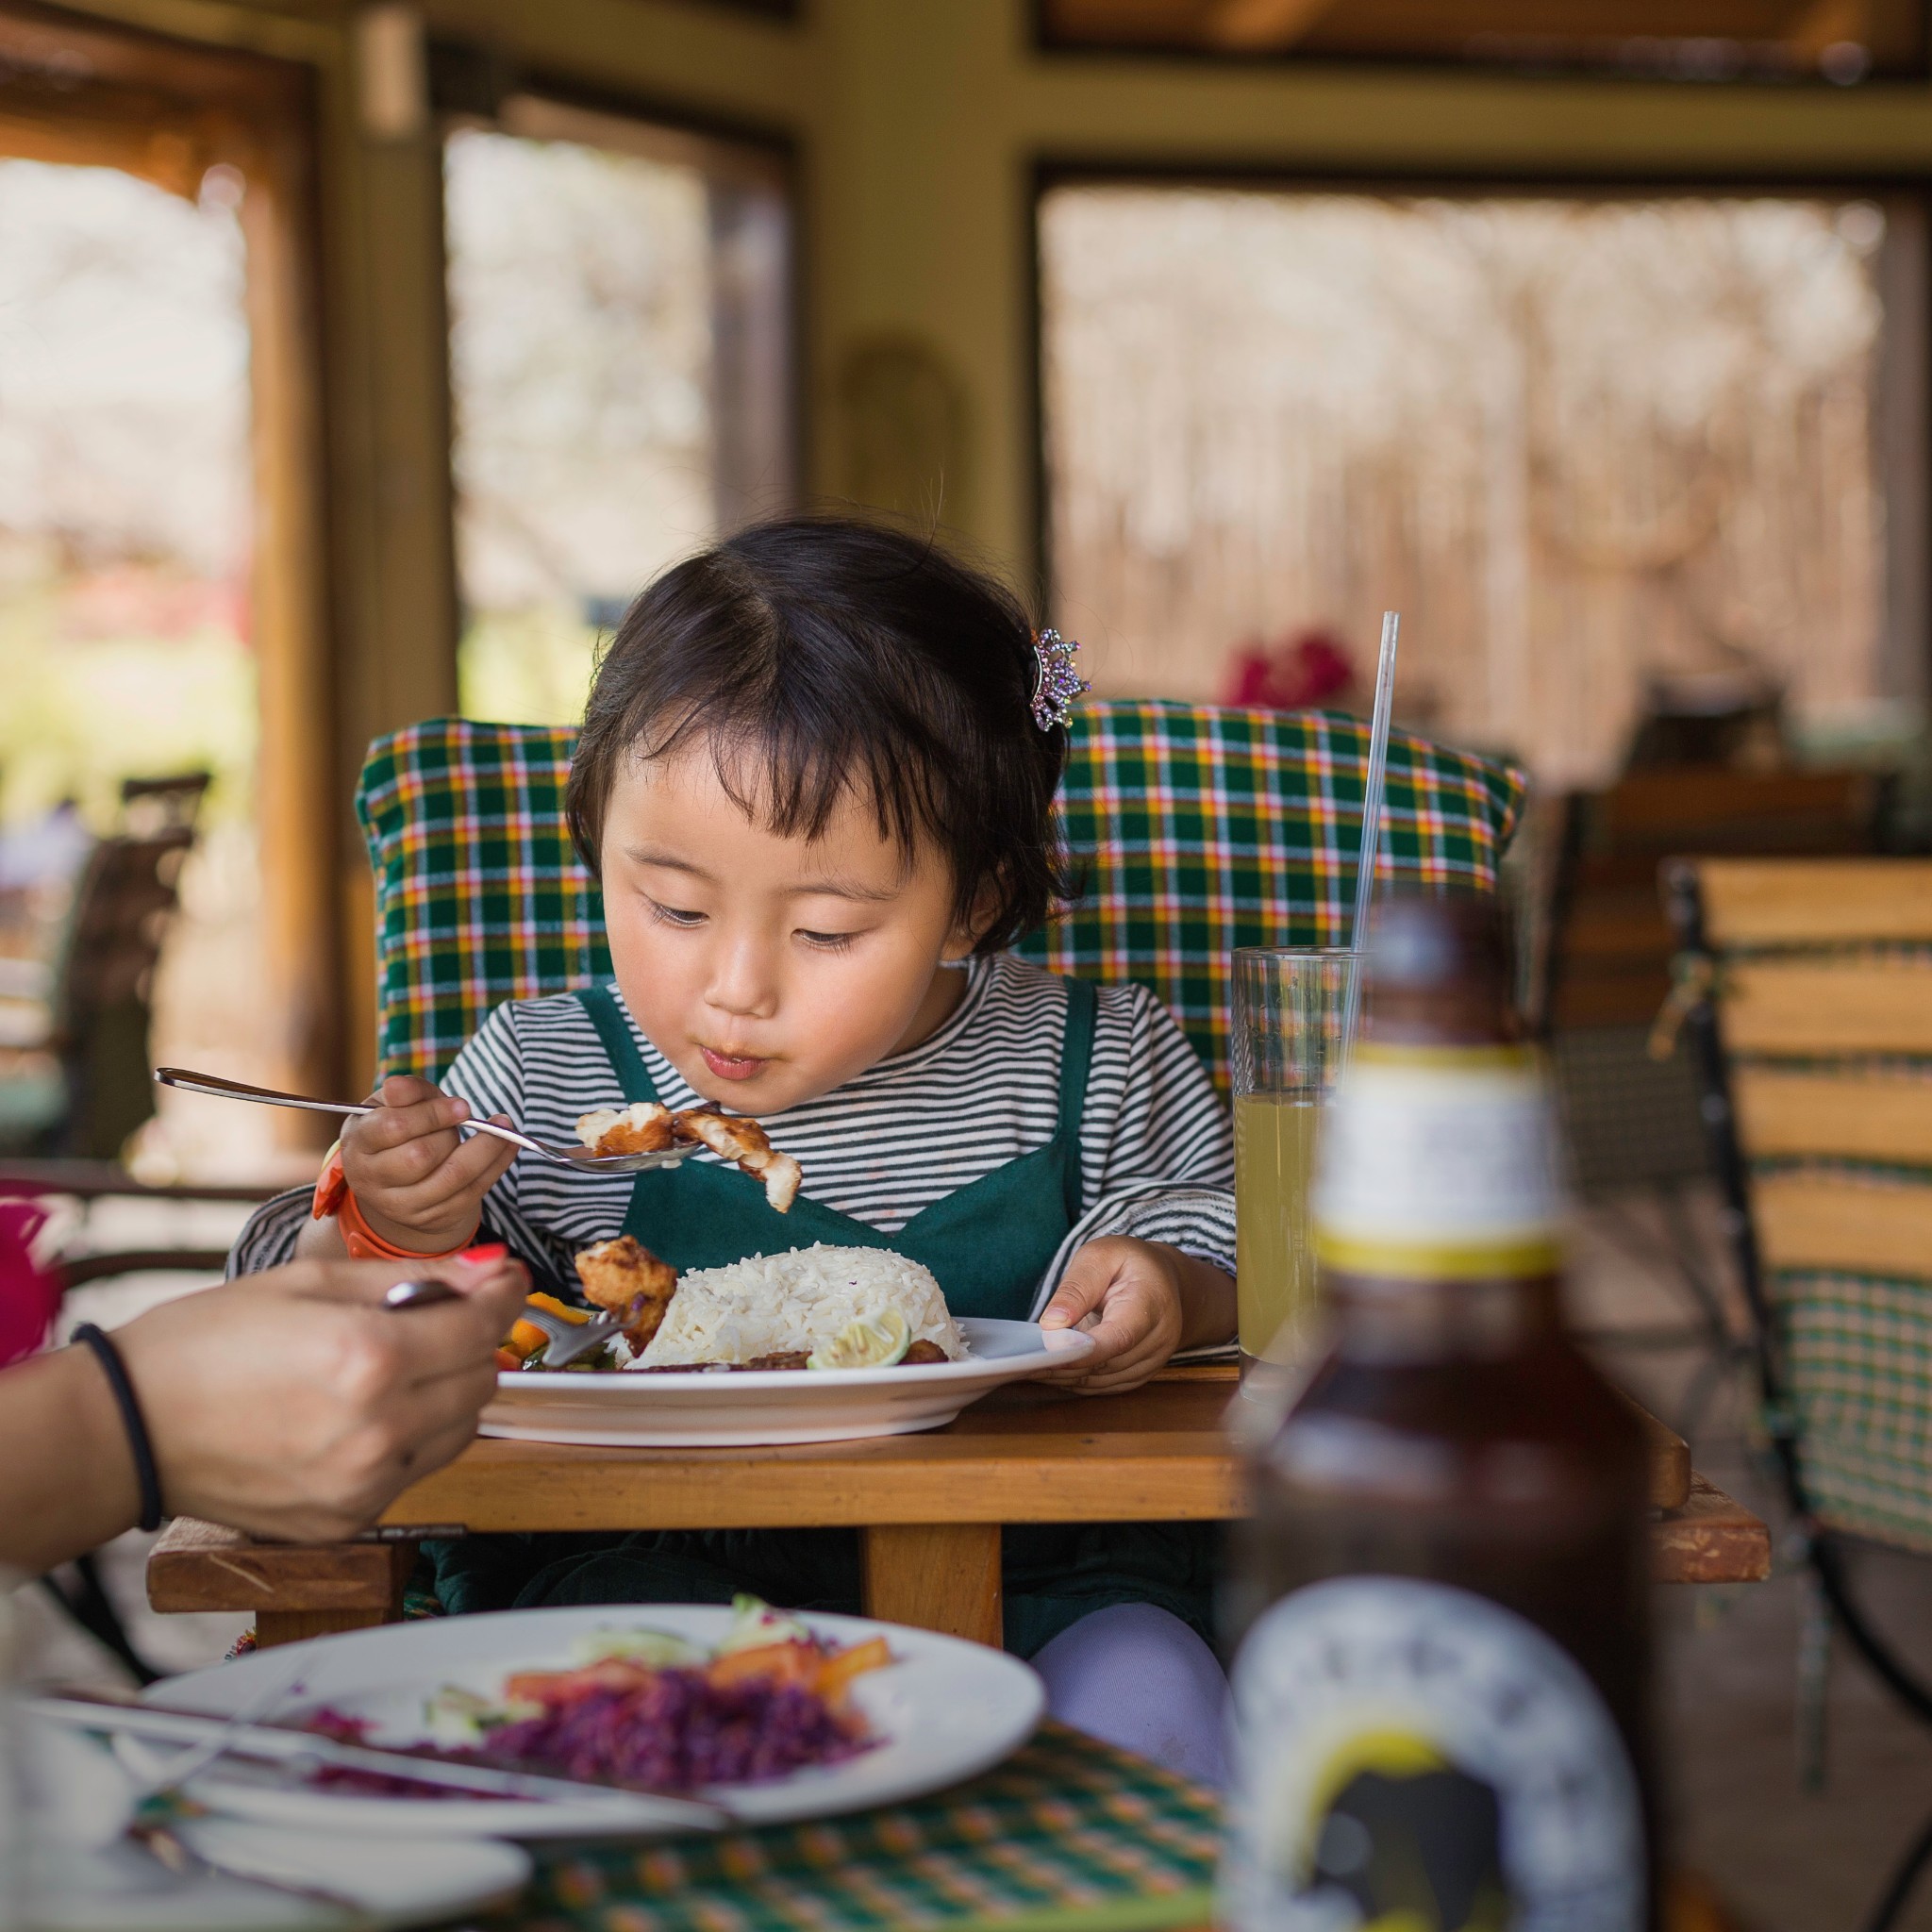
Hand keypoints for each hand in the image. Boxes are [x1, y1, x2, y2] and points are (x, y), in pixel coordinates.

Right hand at [117, 1252, 527, 1542]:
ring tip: (386, 1367)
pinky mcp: (348, 1521)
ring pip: (461, 1429)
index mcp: (369, 1359)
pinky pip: (417, 1469)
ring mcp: (365, 1484)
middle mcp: (378, 1430)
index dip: (501, 1296)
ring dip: (446, 1392)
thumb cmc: (203, 1344)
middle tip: (431, 1317)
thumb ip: (412, 1276)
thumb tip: (486, 1272)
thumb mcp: (309, 1281)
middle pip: (482, 1380)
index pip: (482, 1327)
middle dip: (470, 1341)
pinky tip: (360, 1412)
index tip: (502, 1279)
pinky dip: (410, 1437)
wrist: (125, 1430)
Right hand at [338, 1074, 517, 1252]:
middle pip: (422, 1156)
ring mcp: (402, 1206)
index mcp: (358, 1145)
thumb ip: (404, 1092)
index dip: (431, 1114)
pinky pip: (473, 1192)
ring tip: (503, 1124)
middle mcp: (373, 1181)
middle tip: (464, 1115)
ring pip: (452, 1177)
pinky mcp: (432, 1218)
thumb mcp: (392, 1104)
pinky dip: (498, 1165)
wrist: (393, 1179)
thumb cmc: (395, 1129)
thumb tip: (398, 1085)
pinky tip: (509, 1144)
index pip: (393, 1128)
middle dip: (450, 1133)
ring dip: (487, 1148)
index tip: (461, 1105)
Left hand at [1037, 1236, 1233, 1394]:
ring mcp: (1154, 1361)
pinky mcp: (1141, 1373)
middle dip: (1063, 1366)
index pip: (1120, 1336)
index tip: (1048, 1354)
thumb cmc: (1129, 1263)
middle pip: (1106, 1364)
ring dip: (1064, 1378)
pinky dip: (1076, 1382)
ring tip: (1029, 1368)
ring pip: (1102, 1381)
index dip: (1084, 1351)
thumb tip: (1051, 1324)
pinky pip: (1105, 1386)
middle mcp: (1159, 1338)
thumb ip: (1076, 1287)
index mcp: (1151, 1302)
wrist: (1164, 1280)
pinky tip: (1051, 1372)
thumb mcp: (1100, 1256)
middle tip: (1022, 1361)